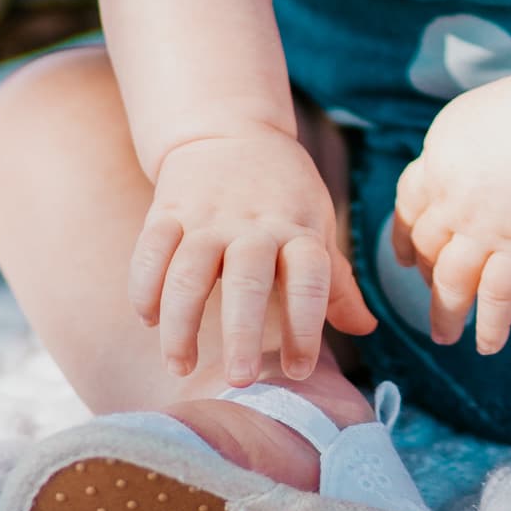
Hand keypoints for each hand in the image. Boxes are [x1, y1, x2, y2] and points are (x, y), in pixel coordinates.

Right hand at [129, 127, 374, 384]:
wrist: (230, 129)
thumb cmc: (283, 192)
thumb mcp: (317, 224)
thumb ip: (336, 281)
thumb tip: (366, 328)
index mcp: (297, 229)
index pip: (310, 279)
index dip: (306, 326)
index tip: (299, 370)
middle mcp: (253, 224)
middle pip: (247, 281)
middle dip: (242, 333)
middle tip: (239, 380)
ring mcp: (206, 217)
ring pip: (188, 271)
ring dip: (181, 323)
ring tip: (180, 366)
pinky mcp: (167, 209)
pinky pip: (151, 251)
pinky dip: (145, 287)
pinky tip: (148, 320)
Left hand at [392, 74, 510, 356]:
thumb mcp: (469, 117)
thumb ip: (457, 149)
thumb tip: (460, 167)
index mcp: (436, 164)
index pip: (409, 207)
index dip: (404, 236)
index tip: (405, 256)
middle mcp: (450, 203)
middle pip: (428, 248)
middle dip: (426, 276)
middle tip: (429, 294)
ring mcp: (482, 231)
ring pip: (451, 283)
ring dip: (446, 313)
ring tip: (444, 336)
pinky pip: (498, 299)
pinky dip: (491, 326)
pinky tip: (488, 346)